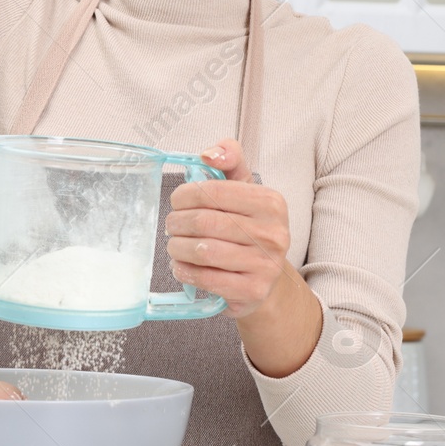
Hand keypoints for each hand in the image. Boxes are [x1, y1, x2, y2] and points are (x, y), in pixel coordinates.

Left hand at [164, 138, 290, 319]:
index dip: (184, 195)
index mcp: (270, 202)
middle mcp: (273, 233)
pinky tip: (181, 266)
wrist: (266, 279)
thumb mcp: (245, 190)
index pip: (213, 191)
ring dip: (177, 248)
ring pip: (203, 251)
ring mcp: (266, 264)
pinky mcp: (253, 290)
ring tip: (175, 246)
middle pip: (204, 222)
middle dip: (177, 223)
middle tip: (171, 226)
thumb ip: (230, 160)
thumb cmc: (249, 229)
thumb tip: (209, 155)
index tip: (176, 202)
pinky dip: (185, 271)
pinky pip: (206, 278)